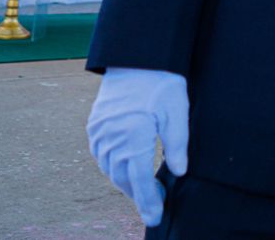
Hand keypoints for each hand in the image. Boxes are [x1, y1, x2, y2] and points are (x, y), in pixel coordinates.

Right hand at [86, 68, 188, 226]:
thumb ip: (177, 143)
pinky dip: (115, 166)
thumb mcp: (177, 110)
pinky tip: (128, 168)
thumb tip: (179, 172)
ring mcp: (100, 132)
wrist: (136, 56)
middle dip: (139, 194)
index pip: (140, 179)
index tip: (155, 217)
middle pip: (123, 178)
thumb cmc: (160, 81)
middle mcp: (111, 137)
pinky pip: (102, 155)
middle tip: (157, 203)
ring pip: (111, 169)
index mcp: (133, 136)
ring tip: (146, 189)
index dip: (148, 201)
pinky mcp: (96, 126)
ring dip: (126, 182)